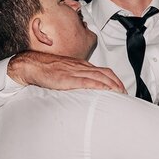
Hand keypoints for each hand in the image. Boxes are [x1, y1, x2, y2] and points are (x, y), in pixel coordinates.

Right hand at [8, 50, 124, 92]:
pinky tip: (104, 90)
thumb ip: (77, 78)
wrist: (33, 65)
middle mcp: (81, 67)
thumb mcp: (66, 72)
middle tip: (124, 94)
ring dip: (111, 85)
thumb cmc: (47, 69)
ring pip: (99, 76)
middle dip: (117, 83)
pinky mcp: (68, 78)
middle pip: (105, 73)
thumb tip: (87, 88)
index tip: (121, 88)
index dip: (115, 79)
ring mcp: (75, 71)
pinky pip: (86, 80)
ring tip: (119, 93)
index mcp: (81, 65)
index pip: (104, 71)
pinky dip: (97, 85)